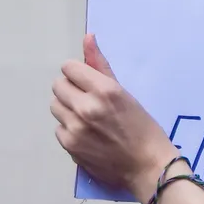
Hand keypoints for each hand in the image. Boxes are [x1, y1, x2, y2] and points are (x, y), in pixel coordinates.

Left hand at [51, 35, 178, 203]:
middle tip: (88, 100)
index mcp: (104, 89)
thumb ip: (101, 66)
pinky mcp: (69, 146)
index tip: (88, 82)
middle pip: (58, 86)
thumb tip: (87, 37)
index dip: (78, 74)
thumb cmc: (143, 127)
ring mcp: (75, 128)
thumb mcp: (125, 93)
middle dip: (71, 90)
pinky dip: (69, 128)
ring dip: (68, 108)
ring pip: (55, 106)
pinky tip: (87, 135)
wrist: (147, 166)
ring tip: (87, 118)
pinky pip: (59, 127)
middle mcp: (87, 106)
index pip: (69, 68)